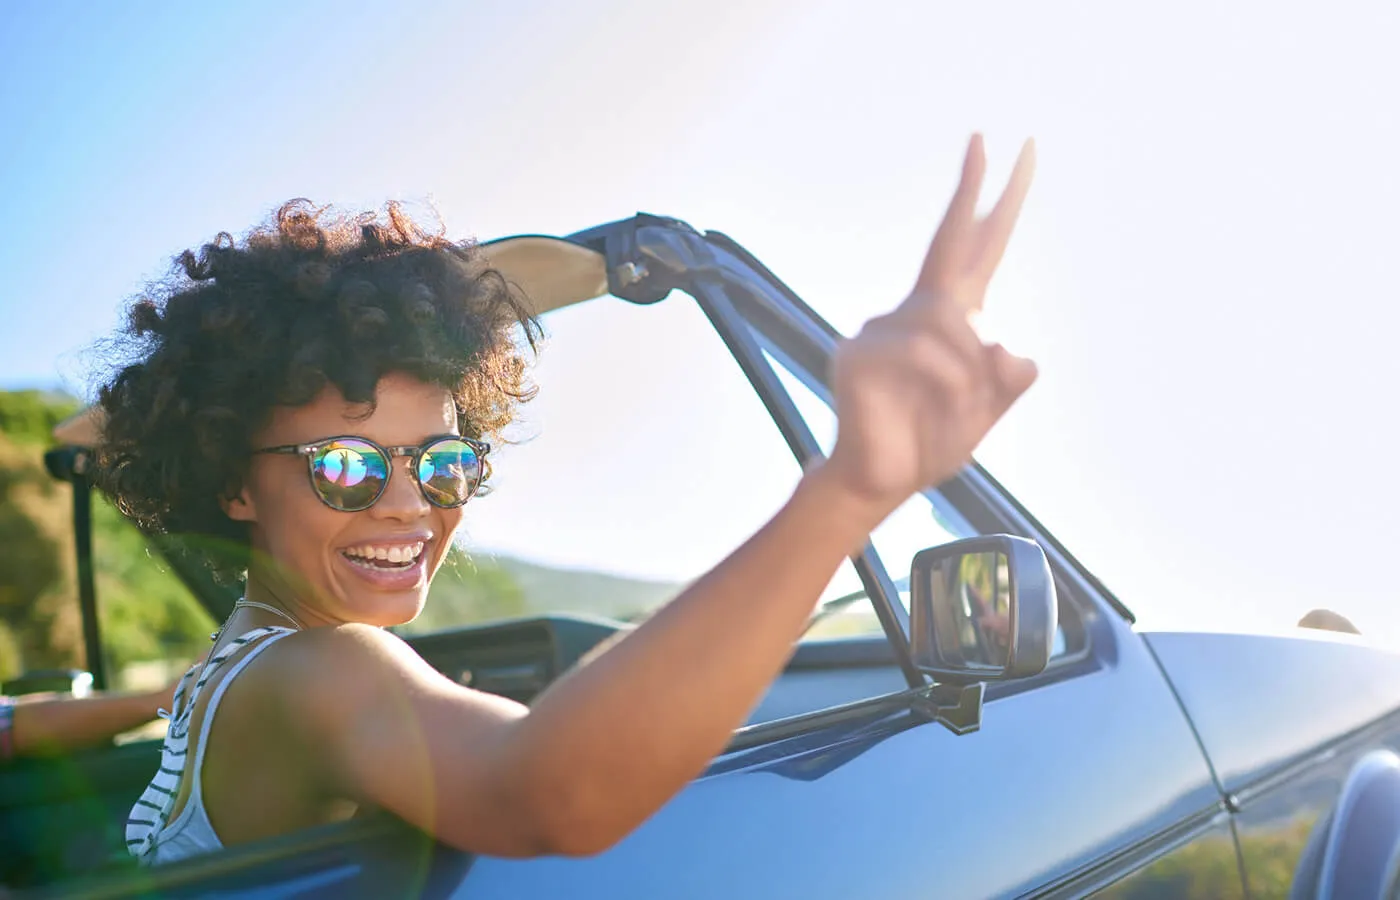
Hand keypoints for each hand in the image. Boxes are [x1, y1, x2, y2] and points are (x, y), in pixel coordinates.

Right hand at [822, 134, 1038, 516]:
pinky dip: (942, 387)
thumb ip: (1008, 382)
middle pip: (952, 242)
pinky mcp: (858, 351)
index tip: (1008, 151)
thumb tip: (1012, 351)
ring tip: (953, 412)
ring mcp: (882, 328)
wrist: (880, 482)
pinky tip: (919, 409)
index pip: (977, 248)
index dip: (993, 202)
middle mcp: (916, 312)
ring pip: (952, 325)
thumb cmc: (930, 442)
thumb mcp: (986, 414)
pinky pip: (920, 355)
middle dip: (976, 191)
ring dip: (969, 375)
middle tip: (993, 138)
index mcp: (951, 318)